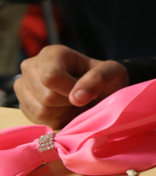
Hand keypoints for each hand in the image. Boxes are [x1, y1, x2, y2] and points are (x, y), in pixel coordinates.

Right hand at [14, 45, 128, 128]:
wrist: (100, 91)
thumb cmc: (106, 79)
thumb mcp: (113, 72)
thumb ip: (99, 78)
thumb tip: (77, 98)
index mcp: (51, 54)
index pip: (51, 78)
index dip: (70, 90)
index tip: (86, 91)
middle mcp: (30, 67)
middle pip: (46, 96)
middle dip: (69, 102)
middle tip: (81, 97)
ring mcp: (22, 87)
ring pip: (40, 111)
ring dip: (64, 112)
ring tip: (73, 103)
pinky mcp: (23, 105)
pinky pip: (38, 121)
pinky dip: (57, 120)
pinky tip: (65, 110)